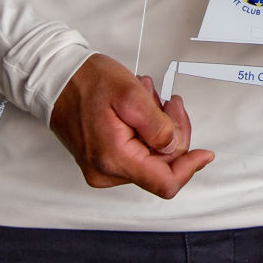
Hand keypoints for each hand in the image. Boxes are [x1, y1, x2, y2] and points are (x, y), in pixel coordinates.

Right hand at [48, 54, 213, 197]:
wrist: (57, 80)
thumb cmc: (86, 82)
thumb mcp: (131, 94)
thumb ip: (158, 126)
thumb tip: (175, 148)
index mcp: (113, 158)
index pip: (164, 182)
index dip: (189, 168)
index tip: (205, 154)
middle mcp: (106, 172)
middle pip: (163, 165)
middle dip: (173, 131)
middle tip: (168, 102)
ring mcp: (103, 169)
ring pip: (153, 156)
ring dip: (159, 126)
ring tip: (145, 99)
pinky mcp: (104, 161)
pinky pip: (139, 152)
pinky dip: (146, 130)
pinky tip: (138, 109)